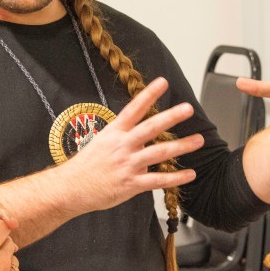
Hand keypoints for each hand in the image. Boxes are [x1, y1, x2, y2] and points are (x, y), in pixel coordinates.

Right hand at [66, 77, 204, 211]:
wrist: (71, 188)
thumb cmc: (86, 166)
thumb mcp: (102, 142)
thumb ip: (123, 138)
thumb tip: (142, 136)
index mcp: (114, 132)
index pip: (134, 109)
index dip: (148, 95)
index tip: (163, 82)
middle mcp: (122, 146)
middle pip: (151, 127)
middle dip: (171, 117)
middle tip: (188, 108)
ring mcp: (128, 165)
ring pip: (159, 153)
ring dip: (182, 146)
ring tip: (199, 140)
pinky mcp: (131, 184)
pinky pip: (158, 180)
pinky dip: (176, 177)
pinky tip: (190, 174)